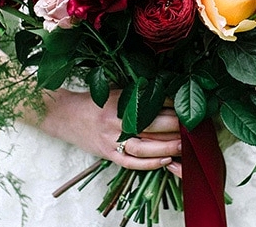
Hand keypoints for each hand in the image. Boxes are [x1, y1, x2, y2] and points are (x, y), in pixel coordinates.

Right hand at [39, 89, 181, 174]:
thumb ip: (137, 96)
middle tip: (192, 126)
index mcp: (117, 101)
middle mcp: (114, 120)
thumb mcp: (115, 92)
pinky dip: (149, 163)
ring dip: (166, 146)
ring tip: (184, 145)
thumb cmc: (94, 102)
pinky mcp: (107, 153)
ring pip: (143, 146)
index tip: (185, 106)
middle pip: (150, 125)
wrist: (64, 115)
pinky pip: (130, 162)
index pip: (150, 103)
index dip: (171, 105)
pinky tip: (166, 160)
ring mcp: (110, 139)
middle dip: (174, 126)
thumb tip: (167, 99)